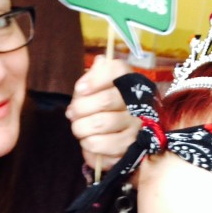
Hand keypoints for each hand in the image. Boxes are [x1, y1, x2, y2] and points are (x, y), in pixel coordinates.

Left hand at [67, 55, 139, 172]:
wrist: (125, 140)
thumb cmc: (106, 110)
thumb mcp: (100, 89)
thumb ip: (97, 75)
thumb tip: (99, 61)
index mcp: (130, 82)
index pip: (117, 70)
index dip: (95, 79)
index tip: (80, 90)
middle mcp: (139, 104)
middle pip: (105, 100)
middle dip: (80, 108)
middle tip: (72, 115)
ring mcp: (137, 128)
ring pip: (101, 124)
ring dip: (81, 129)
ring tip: (80, 130)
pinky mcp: (131, 151)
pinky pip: (102, 148)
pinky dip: (88, 147)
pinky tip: (90, 143)